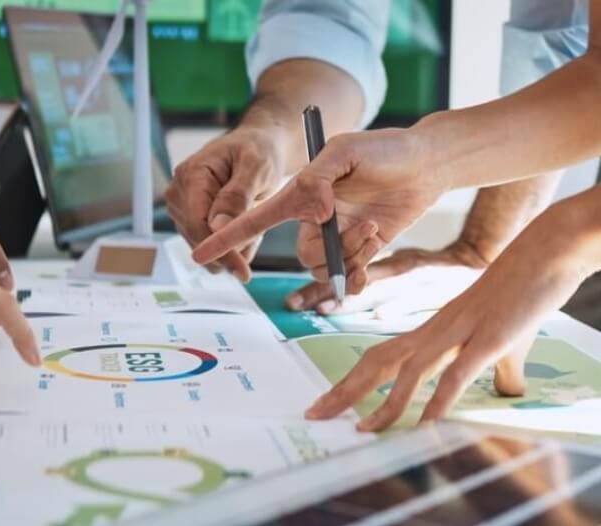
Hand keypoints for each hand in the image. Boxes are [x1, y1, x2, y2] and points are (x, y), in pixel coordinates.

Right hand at [166, 127, 285, 280]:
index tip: (242, 271)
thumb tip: (218, 227)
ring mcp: (181, 208)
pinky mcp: (189, 220)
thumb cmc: (257, 150)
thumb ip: (237, 196)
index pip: (197, 222)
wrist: (256, 148)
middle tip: (260, 236)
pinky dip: (231, 244)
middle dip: (231, 247)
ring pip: (204, 248)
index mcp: (191, 174)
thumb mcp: (256, 167)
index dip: (218, 249)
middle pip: (198, 239)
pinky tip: (246, 229)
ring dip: (234, 245)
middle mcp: (179, 192)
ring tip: (254, 224)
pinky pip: (209, 245)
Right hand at [193, 128, 445, 292]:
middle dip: (332, 250)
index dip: (226, 238)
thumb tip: (313, 213)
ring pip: (327, 267)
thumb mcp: (345, 151)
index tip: (200, 254)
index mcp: (299, 195)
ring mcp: (336, 235)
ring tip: (375, 228)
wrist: (427, 162)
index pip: (254, 219)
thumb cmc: (385, 147)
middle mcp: (313, 219)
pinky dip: (361, 273)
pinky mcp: (360, 248)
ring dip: (353, 255)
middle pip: (303, 254)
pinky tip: (375, 252)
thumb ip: (319, 178)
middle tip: (362, 226)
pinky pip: (348, 276)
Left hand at [304, 201, 594, 431]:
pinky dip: (439, 398)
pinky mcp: (489, 338)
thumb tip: (508, 391)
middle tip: (315, 414)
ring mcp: (460, 333)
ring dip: (386, 403)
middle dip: (344, 390)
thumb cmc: (521, 295)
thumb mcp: (502, 340)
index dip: (349, 381)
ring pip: (411, 370)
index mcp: (430, 331)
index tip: (325, 404)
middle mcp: (434, 331)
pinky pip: (458, 372)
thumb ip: (498, 368)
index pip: (378, 357)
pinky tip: (426, 423)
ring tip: (364, 430)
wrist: (544, 254)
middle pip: (378, 361)